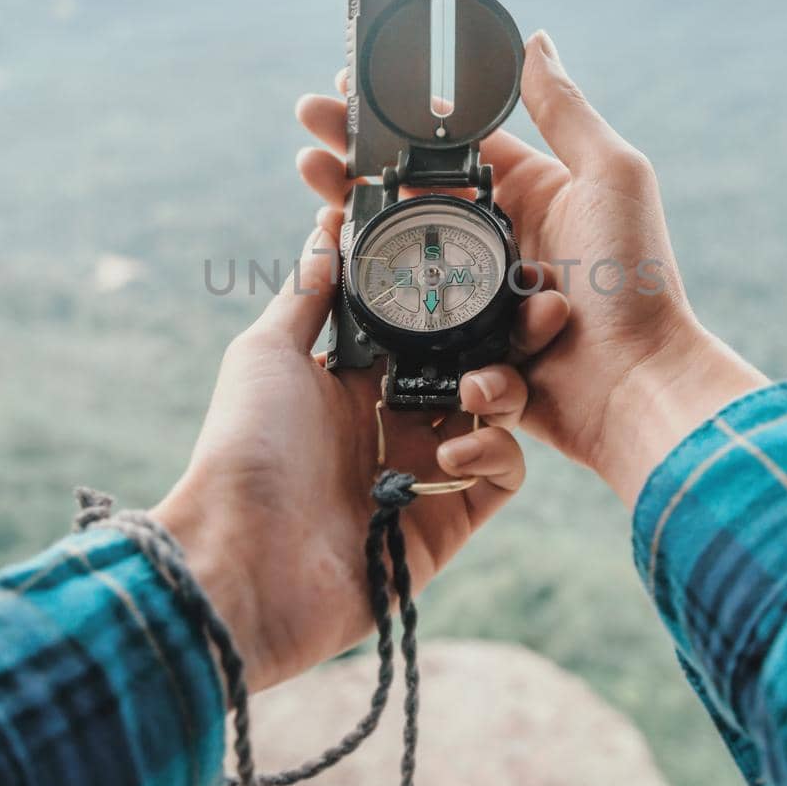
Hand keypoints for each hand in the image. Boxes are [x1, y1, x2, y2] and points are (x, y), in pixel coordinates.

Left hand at [152, 214, 568, 691]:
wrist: (244, 560)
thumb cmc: (244, 448)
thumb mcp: (267, 353)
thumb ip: (309, 292)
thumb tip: (327, 225)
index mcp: (353, 379)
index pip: (427, 325)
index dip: (462, 294)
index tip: (493, 256)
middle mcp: (393, 421)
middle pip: (475, 364)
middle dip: (512, 333)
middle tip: (542, 306)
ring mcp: (423, 472)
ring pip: (497, 415)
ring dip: (504, 390)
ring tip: (476, 389)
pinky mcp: (447, 522)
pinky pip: (500, 476)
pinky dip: (493, 454)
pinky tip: (453, 454)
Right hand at [295, 31, 766, 505]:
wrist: (640, 386)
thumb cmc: (636, 278)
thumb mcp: (610, 175)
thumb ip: (565, 109)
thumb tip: (534, 40)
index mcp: (530, 193)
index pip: (444, 148)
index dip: (391, 124)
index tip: (340, 97)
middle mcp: (501, 243)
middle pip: (409, 202)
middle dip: (355, 178)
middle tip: (306, 157)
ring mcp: (483, 300)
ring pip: (404, 268)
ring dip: (361, 247)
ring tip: (323, 223)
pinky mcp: (472, 351)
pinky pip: (428, 339)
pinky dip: (412, 323)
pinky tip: (397, 302)